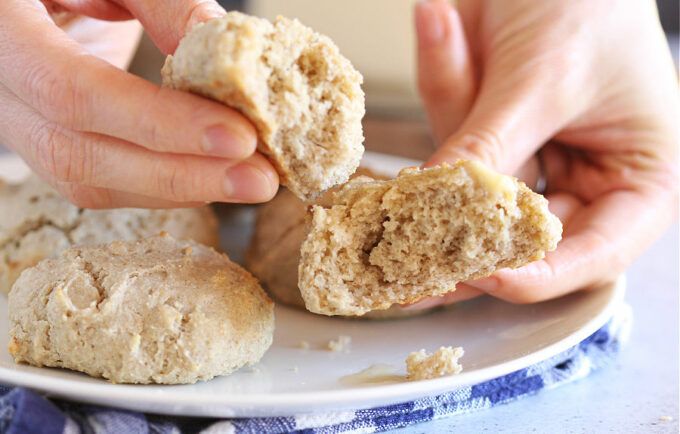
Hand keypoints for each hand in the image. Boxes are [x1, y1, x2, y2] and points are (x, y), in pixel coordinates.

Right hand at [0, 0, 278, 208]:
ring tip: (249, 183)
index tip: (236, 136)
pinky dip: (163, 185)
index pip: (71, 89)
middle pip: (79, 154)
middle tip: (259, 178)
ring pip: (89, 182)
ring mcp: (17, 126)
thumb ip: (165, 4)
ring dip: (179, 189)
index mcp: (0, 30)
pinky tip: (213, 178)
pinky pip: (101, 182)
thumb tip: (228, 55)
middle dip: (181, 174)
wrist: (27, 4)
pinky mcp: (49, 145)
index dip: (156, 121)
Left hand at [407, 0, 677, 307]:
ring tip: (450, 40)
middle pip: (515, 240)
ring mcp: (528, 161)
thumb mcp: (548, 78)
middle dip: (458, 233)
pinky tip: (441, 23)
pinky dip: (442, 81)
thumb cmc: (592, 2)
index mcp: (635, 184)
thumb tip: (434, 208)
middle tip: (404, 271)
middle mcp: (580, 183)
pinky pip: (448, 136)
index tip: (476, 276)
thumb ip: (492, 146)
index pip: (589, 256)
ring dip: (449, 120)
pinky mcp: (486, 137)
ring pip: (469, 190)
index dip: (534, 275)